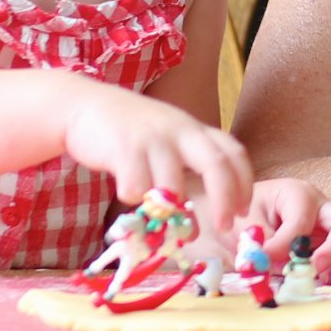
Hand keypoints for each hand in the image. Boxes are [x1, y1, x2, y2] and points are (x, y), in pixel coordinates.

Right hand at [62, 88, 252, 238]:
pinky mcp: (123, 148)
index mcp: (195, 130)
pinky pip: (136, 187)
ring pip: (172, 184)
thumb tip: (194, 225)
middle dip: (224, 199)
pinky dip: (134, 198)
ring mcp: (152, 138)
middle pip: (215, 165)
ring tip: (160, 218)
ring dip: (170, 209)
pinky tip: (127, 192)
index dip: (244, 183)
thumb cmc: (133, 132)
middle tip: (223, 226)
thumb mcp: (169, 139)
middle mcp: (179, 131)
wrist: (87, 104)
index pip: (233, 152)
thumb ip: (185, 170)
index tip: (243, 210)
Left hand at [245, 178, 330, 280]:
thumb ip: (262, 242)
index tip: (264, 260)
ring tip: (326, 278)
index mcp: (298, 194)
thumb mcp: (246, 224)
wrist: (247, 217)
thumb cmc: (248, 214)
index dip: (284, 245)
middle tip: (316, 268)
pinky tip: (325, 283)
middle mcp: (322, 207)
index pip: (300, 222)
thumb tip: (273, 264)